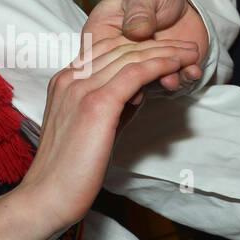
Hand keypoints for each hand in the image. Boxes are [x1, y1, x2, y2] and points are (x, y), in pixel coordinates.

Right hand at [16, 34, 200, 229]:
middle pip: (120, 47)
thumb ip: (113, 105)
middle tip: (187, 46)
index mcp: (65, 81)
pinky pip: (135, 73)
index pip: (106, 48)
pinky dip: (159, 65)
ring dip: (166, 51)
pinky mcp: (97, 104)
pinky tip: (177, 65)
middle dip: (158, 43)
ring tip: (191, 52)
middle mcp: (70, 78)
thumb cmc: (69, 170)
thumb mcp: (92, 127)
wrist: (48, 195)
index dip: (139, 44)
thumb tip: (140, 91)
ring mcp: (81, 89)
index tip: (166, 48)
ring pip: (130, 56)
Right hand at [83, 0, 207, 93]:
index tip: (130, 72)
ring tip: (176, 77)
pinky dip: (183, 79)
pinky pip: (172, 80)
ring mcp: (142, 67)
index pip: (101, 56)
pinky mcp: (164, 72)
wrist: (184, 4)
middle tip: (162, 76)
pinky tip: (193, 71)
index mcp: (103, 34)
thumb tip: (136, 29)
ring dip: (165, 81)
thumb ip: (139, 10)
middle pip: (126, 73)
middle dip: (146, 77)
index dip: (113, 68)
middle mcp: (120, 56)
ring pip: (150, 82)